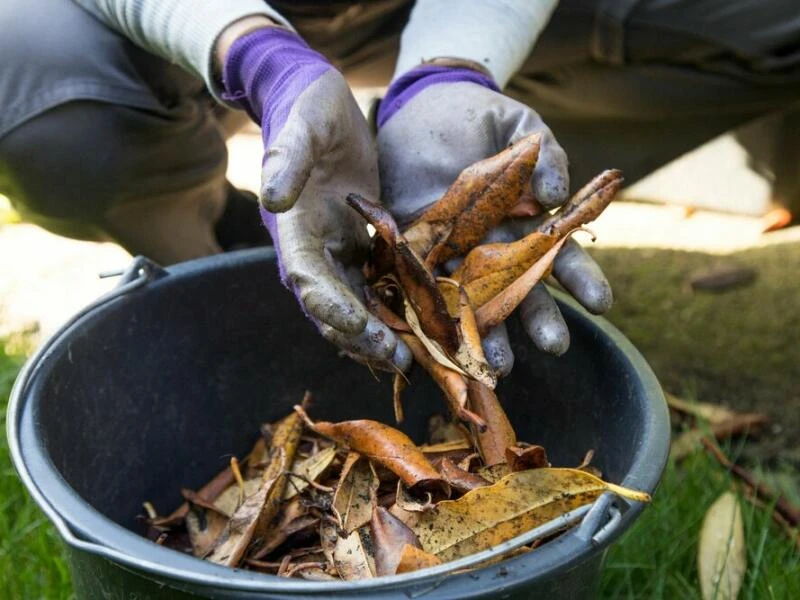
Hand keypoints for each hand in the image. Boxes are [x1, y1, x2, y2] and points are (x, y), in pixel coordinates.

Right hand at [221, 27, 409, 370]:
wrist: (317, 103)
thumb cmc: (310, 109)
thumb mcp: (303, 124)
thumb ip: (287, 158)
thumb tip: (273, 198)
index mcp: (292, 229)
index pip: (308, 280)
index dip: (335, 310)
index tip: (365, 331)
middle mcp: (309, 249)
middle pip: (330, 307)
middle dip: (362, 338)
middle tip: (400, 361)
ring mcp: (333, 251)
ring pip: (352, 305)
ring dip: (378, 334)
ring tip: (413, 358)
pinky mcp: (356, 245)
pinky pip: (372, 286)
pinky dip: (391, 309)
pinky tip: (419, 325)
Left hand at [377, 64, 611, 373]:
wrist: (417, 109)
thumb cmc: (476, 115)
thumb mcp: (517, 125)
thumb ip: (545, 156)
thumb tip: (557, 195)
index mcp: (527, 223)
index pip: (562, 257)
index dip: (582, 281)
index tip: (600, 304)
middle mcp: (494, 248)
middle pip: (522, 291)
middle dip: (540, 319)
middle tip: (555, 345)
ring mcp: (453, 256)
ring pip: (475, 303)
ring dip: (489, 335)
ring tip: (499, 365)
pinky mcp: (412, 255)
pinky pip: (422, 290)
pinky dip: (430, 316)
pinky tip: (439, 342)